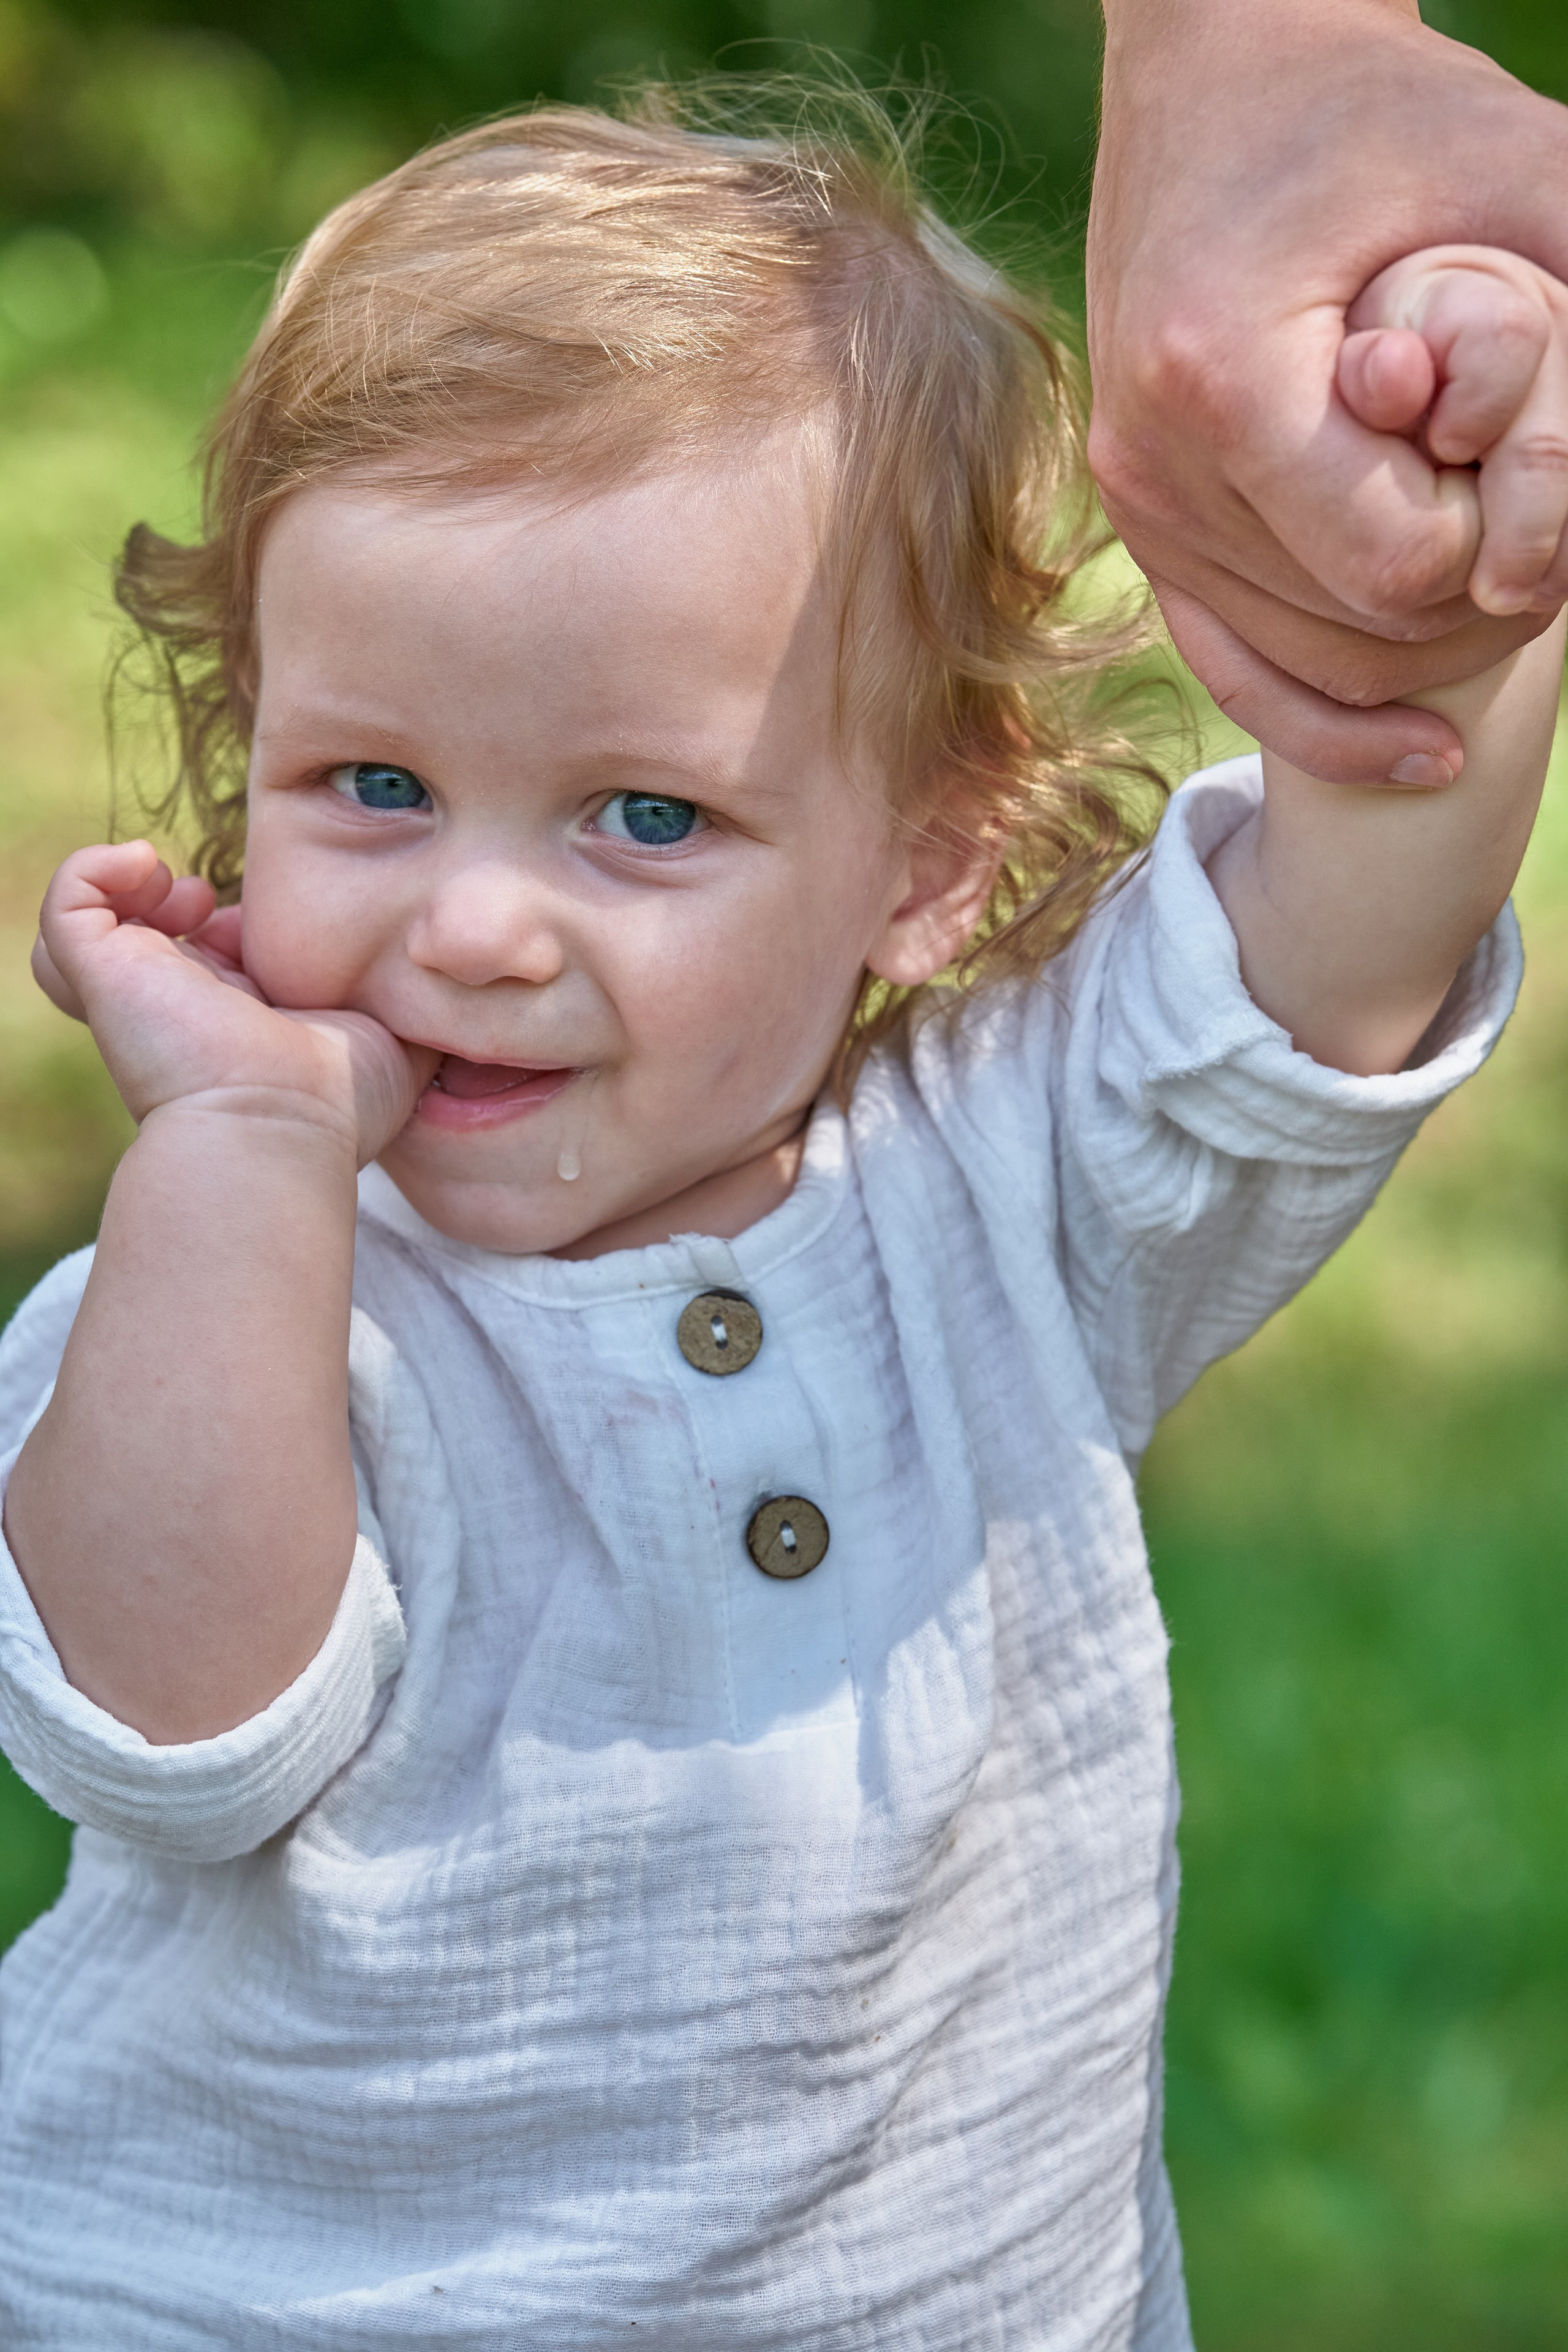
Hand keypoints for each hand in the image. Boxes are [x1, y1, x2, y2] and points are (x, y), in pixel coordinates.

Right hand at [33, 840, 432, 1162]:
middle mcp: (179, 1011)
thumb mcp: (400, 1048)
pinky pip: (65, 905)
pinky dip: (94, 870)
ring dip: (131, 891)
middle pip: (150, 944)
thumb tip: (461, 987)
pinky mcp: (103, 974)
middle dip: (183, 905)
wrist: (280, 1128)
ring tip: (183, 892)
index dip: (240, 928)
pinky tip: (151, 871)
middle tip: (218, 904)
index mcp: (237, 1027)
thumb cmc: (340, 1105)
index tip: (270, 928)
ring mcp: (134, 993)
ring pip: (87, 930)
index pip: (216, 960)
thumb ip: (418, 1011)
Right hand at [1089, 0, 1567, 782]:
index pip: (1396, 565)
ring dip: (1426, 649)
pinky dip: (1335, 725)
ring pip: (1310, 668)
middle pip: (1358, 635)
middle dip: (1477, 603)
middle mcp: (1153, 464)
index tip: (1524, 445)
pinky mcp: (1144, 531)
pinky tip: (1428, 749)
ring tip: (1497, 562)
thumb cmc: (1384, 113)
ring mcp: (1137, 509)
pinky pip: (1237, 674)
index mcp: (1219, 379)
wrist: (1224, 74)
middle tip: (1539, 524)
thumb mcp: (1527, 175)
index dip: (1498, 536)